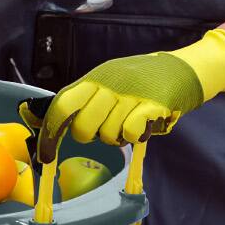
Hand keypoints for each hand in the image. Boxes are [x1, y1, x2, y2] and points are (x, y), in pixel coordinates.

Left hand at [26, 28, 224, 154]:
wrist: (183, 69)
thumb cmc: (141, 81)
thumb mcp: (108, 82)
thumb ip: (81, 99)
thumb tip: (42, 121)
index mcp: (96, 78)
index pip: (63, 105)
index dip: (51, 133)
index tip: (46, 155)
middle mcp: (110, 84)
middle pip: (84, 127)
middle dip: (92, 136)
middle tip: (106, 129)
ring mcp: (132, 94)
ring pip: (108, 134)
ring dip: (118, 137)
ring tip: (130, 123)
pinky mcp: (153, 105)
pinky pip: (131, 133)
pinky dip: (136, 135)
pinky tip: (144, 124)